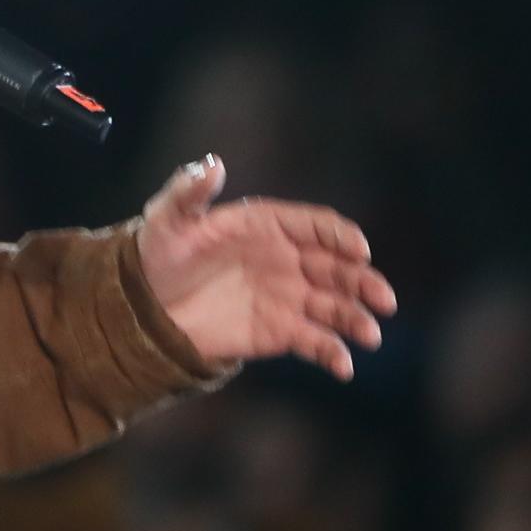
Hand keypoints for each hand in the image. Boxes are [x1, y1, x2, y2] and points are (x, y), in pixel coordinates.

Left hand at [136, 155, 395, 380]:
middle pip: (338, 267)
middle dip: (363, 281)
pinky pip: (315, 341)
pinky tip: (344, 367)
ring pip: (334, 305)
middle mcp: (288, 259)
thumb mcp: (168, 218)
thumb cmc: (159, 253)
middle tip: (383, 299)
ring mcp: (288, 297)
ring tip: (370, 334)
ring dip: (356, 318)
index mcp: (269, 224)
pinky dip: (333, 353)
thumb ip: (190, 191)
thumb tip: (211, 164)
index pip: (317, 226)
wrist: (147, 307)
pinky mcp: (281, 332)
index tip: (359, 250)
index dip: (341, 236)